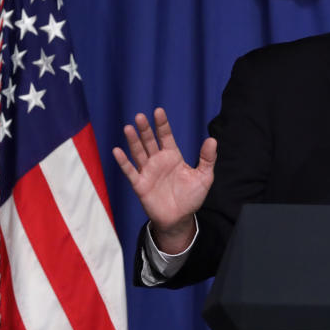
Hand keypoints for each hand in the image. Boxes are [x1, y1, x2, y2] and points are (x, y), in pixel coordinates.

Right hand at [112, 108, 216, 253]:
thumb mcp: (204, 176)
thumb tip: (212, 140)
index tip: (158, 111)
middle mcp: (158, 161)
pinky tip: (117, 151)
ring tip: (128, 128)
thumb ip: (207, 158)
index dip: (162, 124)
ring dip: (133, 141)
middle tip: (140, 116)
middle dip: (145, 129)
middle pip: (150, 141)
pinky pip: (130, 172)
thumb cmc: (191, 197)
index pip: (166, 136)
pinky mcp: (140, 185)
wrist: (180, 218)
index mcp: (173, 156)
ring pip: (138, 153)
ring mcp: (148, 172)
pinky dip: (123, 162)